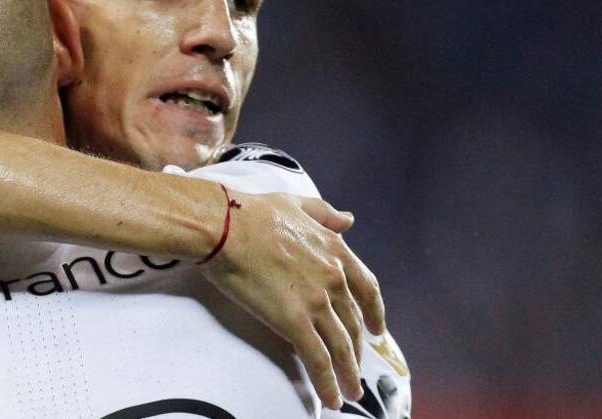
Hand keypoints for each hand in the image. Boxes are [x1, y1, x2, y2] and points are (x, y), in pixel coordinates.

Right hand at [199, 191, 385, 410]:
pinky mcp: (294, 321)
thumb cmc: (252, 212)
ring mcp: (316, 301)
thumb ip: (325, 214)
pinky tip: (331, 397)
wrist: (224, 226)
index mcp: (335, 250)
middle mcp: (333, 278)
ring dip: (349, 374)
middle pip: (353, 323)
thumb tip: (349, 220)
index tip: (378, 329)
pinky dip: (327, 382)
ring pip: (341, 347)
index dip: (375, 313)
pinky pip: (317, 359)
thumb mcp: (296, 204)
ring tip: (350, 393)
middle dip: (357, 350)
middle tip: (356, 368)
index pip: (367, 289)